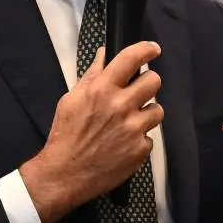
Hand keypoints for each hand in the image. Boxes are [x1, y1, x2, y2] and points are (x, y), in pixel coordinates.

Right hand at [20, 42, 163, 222]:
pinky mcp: (140, 149)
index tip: (153, 49)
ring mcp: (133, 129)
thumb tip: (103, 55)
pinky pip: (150, 136)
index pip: (131, 59)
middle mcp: (121, 106)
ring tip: (129, 122)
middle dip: (148, 83)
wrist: (65, 173)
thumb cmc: (66, 136)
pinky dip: (139, 139)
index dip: (146, 49)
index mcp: (101, 90)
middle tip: (138, 92)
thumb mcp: (71, 100)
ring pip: (157, 109)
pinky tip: (123, 143)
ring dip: (146, 113)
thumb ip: (92, 76)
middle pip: (154, 81)